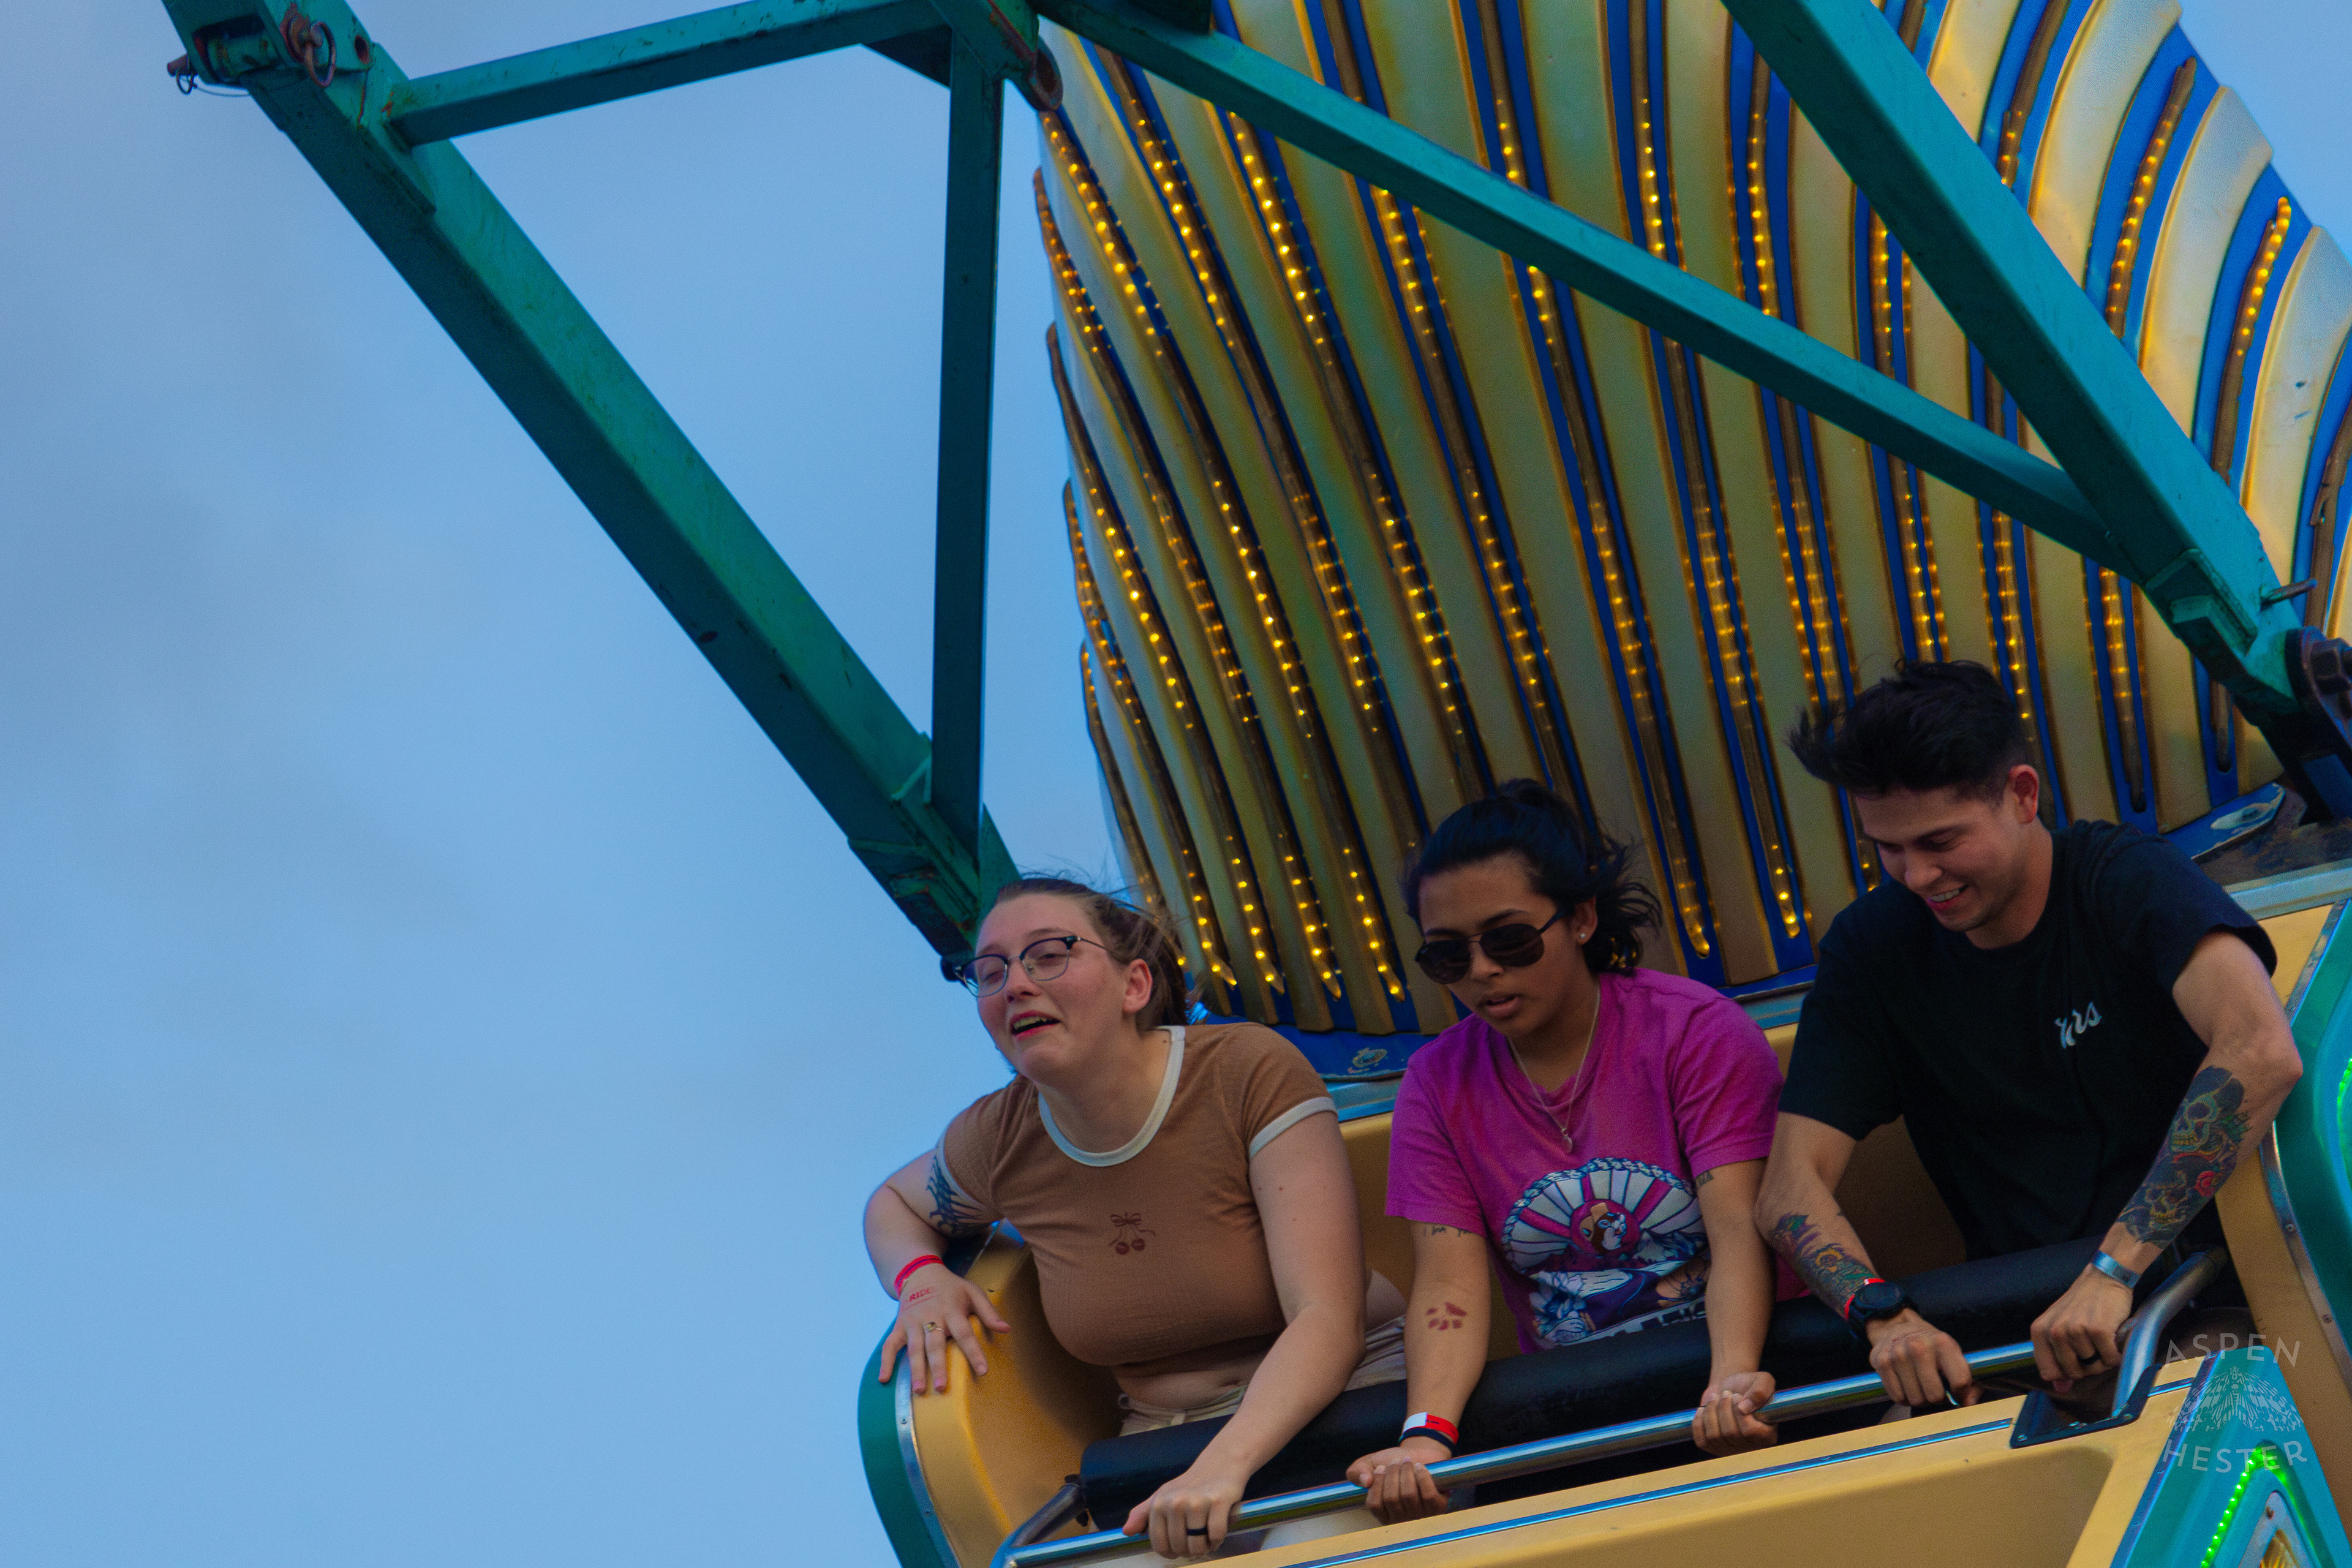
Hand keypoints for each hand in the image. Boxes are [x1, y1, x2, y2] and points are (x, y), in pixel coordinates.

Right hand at [878, 1263, 1010, 1393]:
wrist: (919, 1272)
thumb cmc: (951, 1287)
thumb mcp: (973, 1292)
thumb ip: (989, 1312)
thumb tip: (1007, 1329)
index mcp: (952, 1309)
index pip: (965, 1333)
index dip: (974, 1352)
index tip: (983, 1370)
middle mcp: (931, 1317)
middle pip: (934, 1344)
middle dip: (938, 1366)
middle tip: (941, 1388)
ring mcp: (912, 1322)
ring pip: (913, 1348)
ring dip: (915, 1369)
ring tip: (918, 1390)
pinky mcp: (899, 1326)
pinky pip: (889, 1345)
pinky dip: (885, 1362)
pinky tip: (883, 1379)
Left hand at [1124, 1459, 1246, 1557]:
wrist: (1219, 1465)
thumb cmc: (1189, 1485)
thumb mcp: (1162, 1496)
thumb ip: (1142, 1514)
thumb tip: (1127, 1531)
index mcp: (1159, 1503)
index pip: (1160, 1545)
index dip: (1170, 1552)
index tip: (1177, 1548)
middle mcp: (1175, 1502)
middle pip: (1179, 1547)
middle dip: (1188, 1550)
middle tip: (1195, 1539)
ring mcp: (1197, 1502)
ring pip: (1197, 1546)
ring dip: (1204, 1547)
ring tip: (1206, 1537)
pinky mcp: (1218, 1502)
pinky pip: (1216, 1536)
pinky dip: (1218, 1540)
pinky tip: (1216, 1532)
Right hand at [1344, 1440, 1452, 1523]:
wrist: (1420, 1454)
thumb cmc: (1393, 1463)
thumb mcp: (1370, 1464)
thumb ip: (1357, 1471)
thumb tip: (1366, 1481)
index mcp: (1384, 1514)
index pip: (1374, 1505)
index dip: (1377, 1484)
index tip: (1380, 1468)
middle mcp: (1402, 1519)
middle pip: (1391, 1498)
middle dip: (1392, 1474)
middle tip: (1395, 1461)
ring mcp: (1421, 1515)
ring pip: (1409, 1495)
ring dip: (1406, 1472)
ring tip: (1407, 1461)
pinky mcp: (1438, 1507)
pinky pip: (1428, 1494)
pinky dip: (1422, 1476)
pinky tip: (1420, 1467)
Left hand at [1691, 1370, 1777, 1454]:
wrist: (1730, 1389)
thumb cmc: (1748, 1386)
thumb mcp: (1762, 1380)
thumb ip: (1761, 1391)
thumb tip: (1745, 1408)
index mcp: (1766, 1435)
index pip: (1750, 1431)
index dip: (1739, 1412)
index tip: (1737, 1396)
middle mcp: (1750, 1447)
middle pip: (1730, 1433)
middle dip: (1724, 1408)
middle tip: (1725, 1394)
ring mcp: (1731, 1450)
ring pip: (1714, 1436)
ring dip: (1711, 1412)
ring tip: (1715, 1399)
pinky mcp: (1713, 1447)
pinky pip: (1702, 1441)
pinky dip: (1699, 1423)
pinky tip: (1703, 1410)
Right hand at [1865, 1309, 1977, 1408]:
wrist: (1895, 1326)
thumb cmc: (1929, 1345)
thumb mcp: (1951, 1353)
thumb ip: (1967, 1379)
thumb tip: (1969, 1402)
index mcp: (1942, 1342)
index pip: (1960, 1381)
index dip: (1961, 1394)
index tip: (1957, 1394)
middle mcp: (1919, 1346)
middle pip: (1935, 1396)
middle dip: (1938, 1398)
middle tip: (1936, 1391)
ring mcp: (1898, 1354)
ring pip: (1916, 1399)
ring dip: (1920, 1398)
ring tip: (1920, 1386)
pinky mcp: (1881, 1363)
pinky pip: (1897, 1397)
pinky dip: (1903, 1397)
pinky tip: (1906, 1385)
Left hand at [2031, 1268, 2131, 1391]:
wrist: (2103, 1279)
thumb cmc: (2082, 1304)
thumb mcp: (2060, 1326)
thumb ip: (2056, 1357)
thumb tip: (2061, 1389)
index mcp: (2040, 1331)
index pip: (2048, 1372)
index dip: (2064, 1374)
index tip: (2075, 1363)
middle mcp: (2055, 1332)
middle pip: (2074, 1373)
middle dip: (2087, 1367)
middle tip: (2093, 1346)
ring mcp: (2075, 1331)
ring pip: (2094, 1367)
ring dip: (2103, 1358)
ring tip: (2101, 1337)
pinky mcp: (2098, 1331)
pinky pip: (2111, 1360)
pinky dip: (2116, 1355)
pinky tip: (2113, 1338)